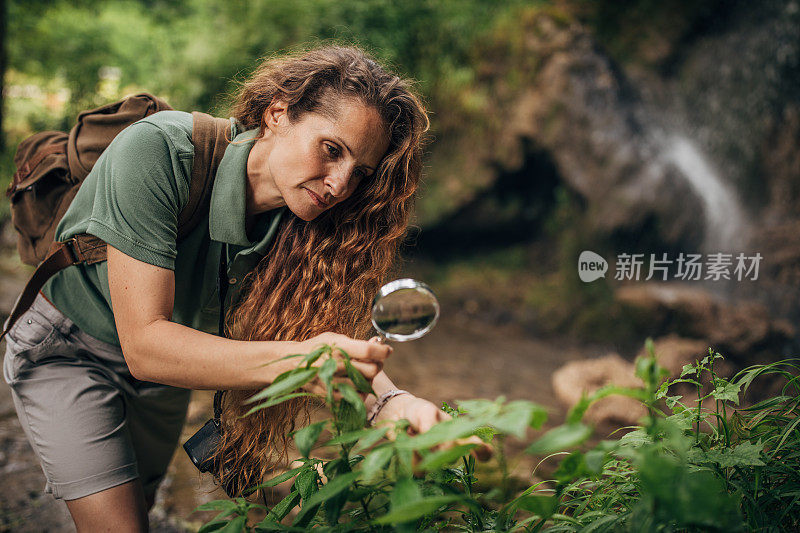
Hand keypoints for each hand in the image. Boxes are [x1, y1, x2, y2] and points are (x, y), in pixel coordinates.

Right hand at [299, 333, 390, 395]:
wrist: (292, 366)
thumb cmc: (317, 348)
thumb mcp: (334, 338)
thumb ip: (356, 343)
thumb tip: (379, 344)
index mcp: (337, 348)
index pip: (368, 351)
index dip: (383, 350)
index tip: (388, 350)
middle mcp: (336, 365)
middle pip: (372, 370)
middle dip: (378, 365)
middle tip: (376, 361)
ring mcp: (333, 383)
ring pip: (366, 385)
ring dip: (369, 378)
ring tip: (363, 371)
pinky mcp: (331, 395)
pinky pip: (357, 396)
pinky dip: (360, 390)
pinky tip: (355, 381)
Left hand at [376, 394, 492, 461]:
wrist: (396, 414)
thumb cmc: (418, 411)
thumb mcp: (427, 412)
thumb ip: (434, 428)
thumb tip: (440, 449)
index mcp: (458, 434)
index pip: (477, 445)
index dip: (484, 452)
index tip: (483, 454)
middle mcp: (449, 450)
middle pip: (452, 458)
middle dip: (436, 446)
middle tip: (422, 430)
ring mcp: (435, 460)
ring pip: (434, 465)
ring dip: (419, 449)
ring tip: (412, 433)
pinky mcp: (420, 467)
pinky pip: (418, 470)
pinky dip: (410, 456)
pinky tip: (406, 444)